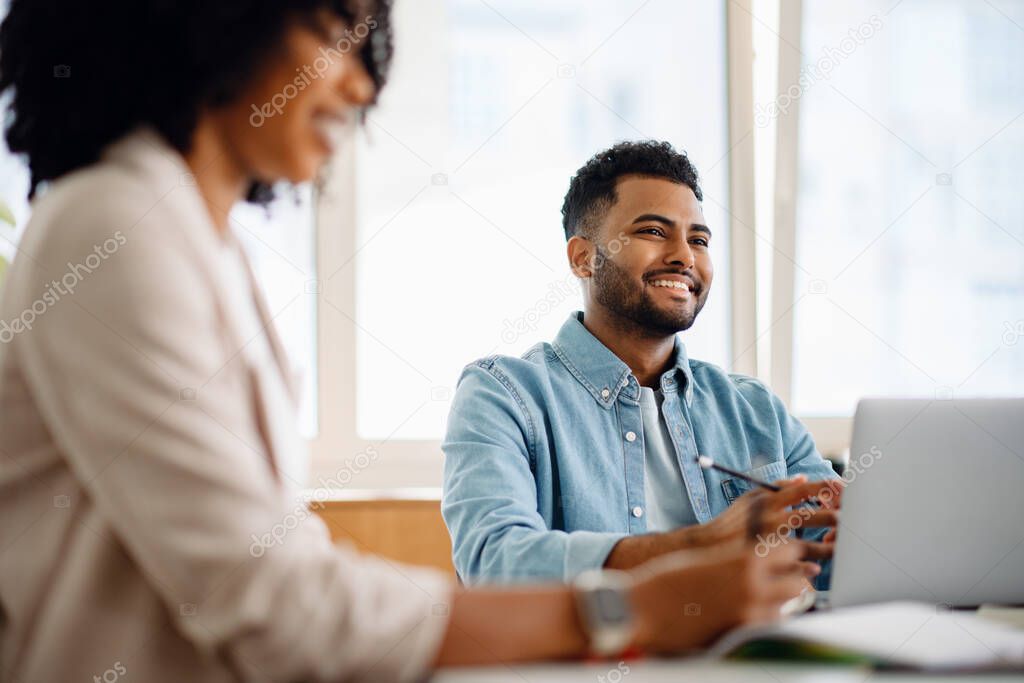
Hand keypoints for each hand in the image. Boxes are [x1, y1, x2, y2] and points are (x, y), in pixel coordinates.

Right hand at [626, 536, 810, 653]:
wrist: (643, 608)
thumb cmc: (669, 579)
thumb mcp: (709, 558)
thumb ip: (738, 561)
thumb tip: (761, 564)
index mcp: (744, 558)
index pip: (790, 550)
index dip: (786, 553)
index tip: (783, 557)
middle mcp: (753, 584)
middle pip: (797, 582)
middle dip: (790, 580)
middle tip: (779, 580)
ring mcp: (750, 612)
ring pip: (788, 608)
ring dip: (780, 602)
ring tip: (764, 600)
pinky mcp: (740, 634)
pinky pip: (770, 626)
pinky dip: (766, 620)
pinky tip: (751, 616)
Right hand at [682, 476, 842, 560]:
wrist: (709, 546)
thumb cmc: (732, 521)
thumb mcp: (750, 496)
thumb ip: (778, 487)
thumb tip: (805, 479)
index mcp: (768, 499)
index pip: (806, 490)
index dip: (829, 490)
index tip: (843, 493)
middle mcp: (770, 518)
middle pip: (815, 516)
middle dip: (836, 518)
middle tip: (846, 522)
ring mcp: (769, 541)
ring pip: (811, 545)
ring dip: (829, 546)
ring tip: (838, 547)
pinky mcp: (768, 561)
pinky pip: (796, 566)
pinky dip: (810, 566)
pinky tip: (816, 566)